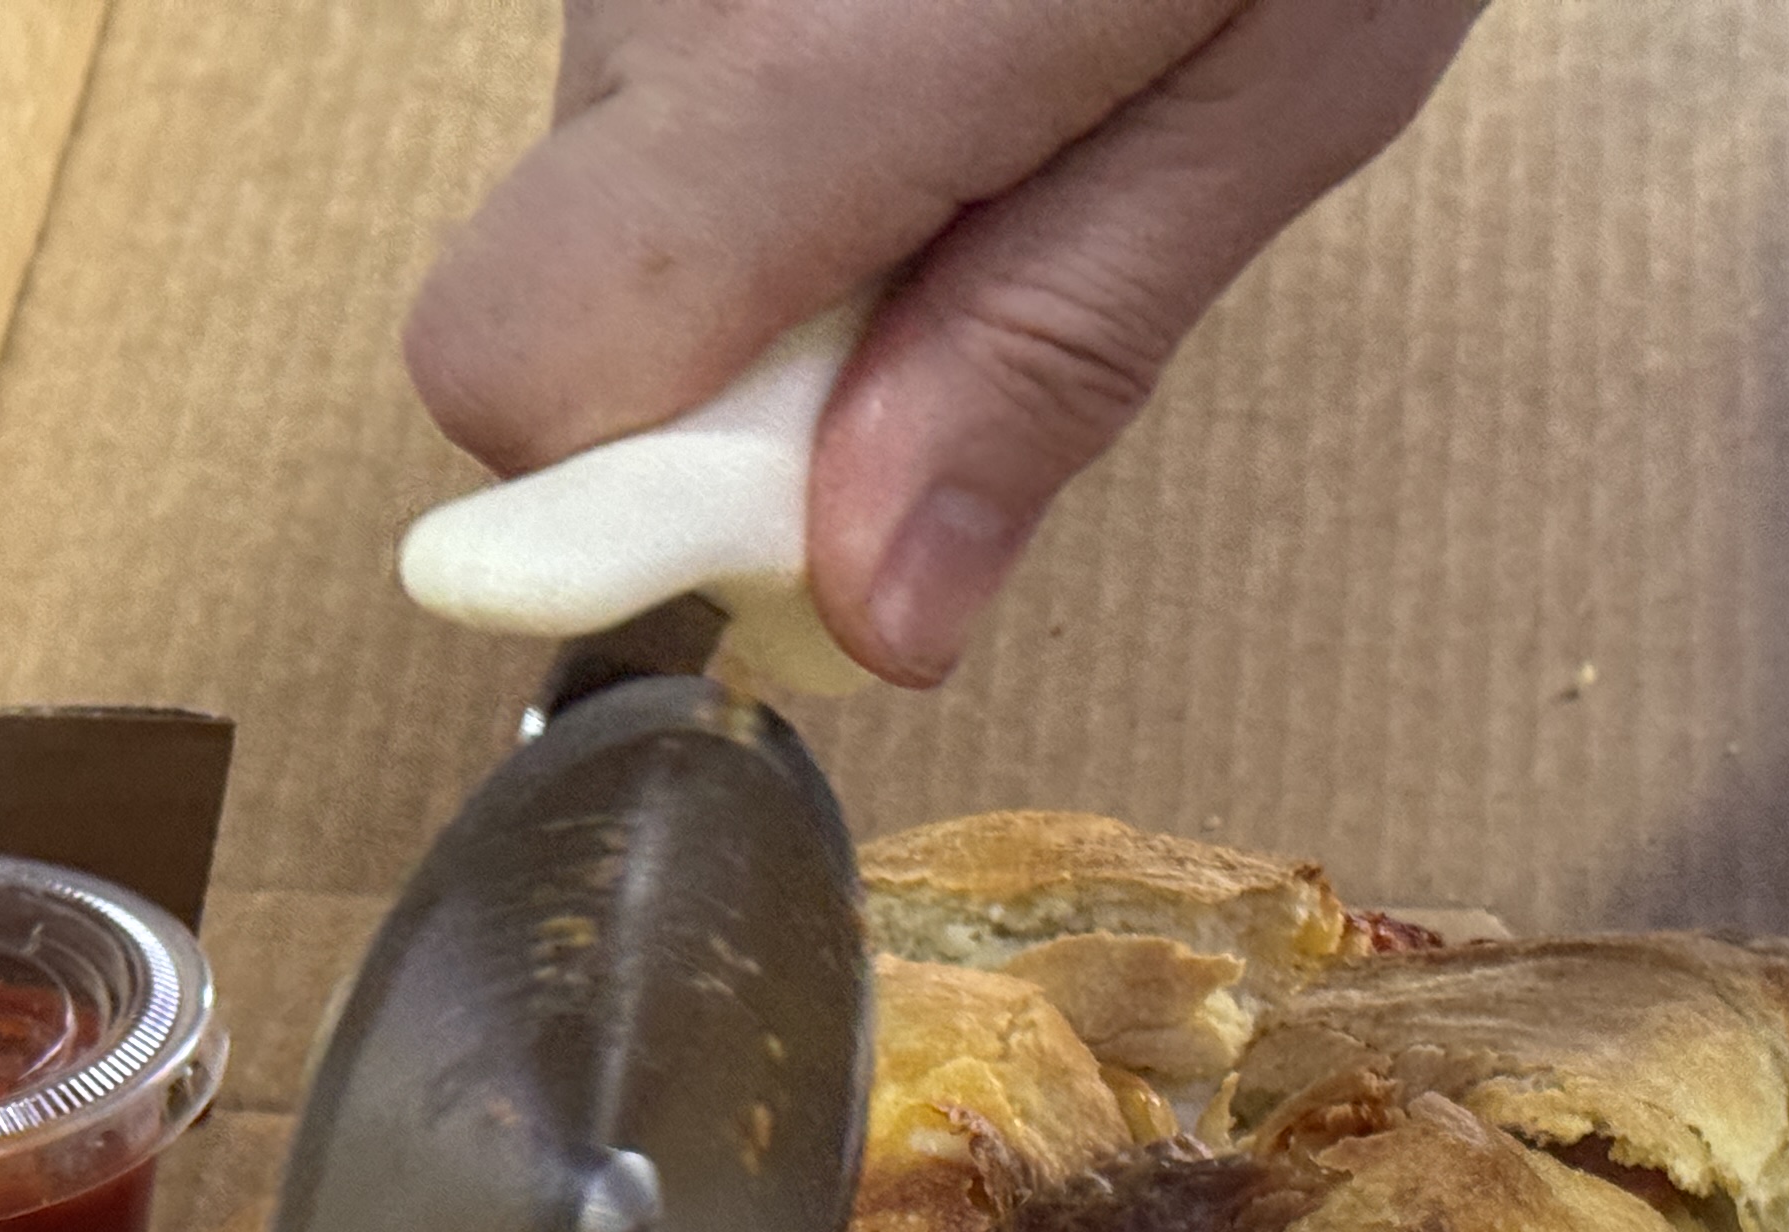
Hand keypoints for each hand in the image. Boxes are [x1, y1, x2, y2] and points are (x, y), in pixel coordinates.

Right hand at [405, 0, 1483, 687]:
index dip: (647, 497)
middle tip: (1012, 234)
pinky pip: (677, 65)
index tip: (830, 507)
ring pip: (629, 177)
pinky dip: (801, 101)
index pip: (514, 375)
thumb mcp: (1273, 90)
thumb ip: (1051, 354)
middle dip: (760, 362)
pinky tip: (960, 10)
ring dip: (800, 217)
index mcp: (803, 61)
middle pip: (569, 298)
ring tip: (1019, 74)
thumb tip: (877, 615)